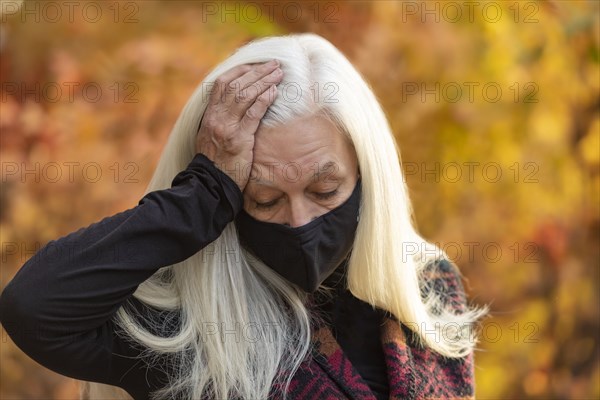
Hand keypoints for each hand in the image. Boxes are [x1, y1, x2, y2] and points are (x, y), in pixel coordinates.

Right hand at [196, 60, 281, 190]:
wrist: (210, 184)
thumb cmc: (216, 162)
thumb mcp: (212, 136)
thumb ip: (221, 120)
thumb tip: (236, 106)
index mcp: (209, 114)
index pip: (222, 83)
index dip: (240, 70)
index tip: (256, 63)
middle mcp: (216, 117)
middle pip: (235, 84)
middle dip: (256, 71)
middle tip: (274, 63)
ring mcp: (226, 127)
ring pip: (244, 95)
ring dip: (263, 81)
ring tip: (278, 73)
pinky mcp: (238, 139)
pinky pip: (252, 114)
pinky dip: (264, 100)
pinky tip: (274, 92)